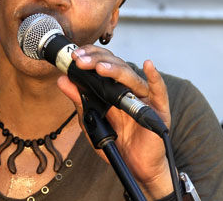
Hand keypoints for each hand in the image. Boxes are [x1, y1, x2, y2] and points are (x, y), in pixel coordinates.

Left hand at [56, 45, 173, 199]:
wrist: (135, 166)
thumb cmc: (116, 142)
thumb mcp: (91, 121)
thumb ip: (79, 100)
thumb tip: (63, 80)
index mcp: (112, 88)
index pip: (102, 62)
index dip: (89, 56)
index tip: (74, 56)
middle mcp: (127, 88)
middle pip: (115, 65)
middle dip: (96, 60)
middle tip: (80, 60)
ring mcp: (143, 96)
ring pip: (130, 75)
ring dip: (114, 69)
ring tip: (99, 68)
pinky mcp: (158, 108)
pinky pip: (159, 90)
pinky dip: (154, 77)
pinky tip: (148, 65)